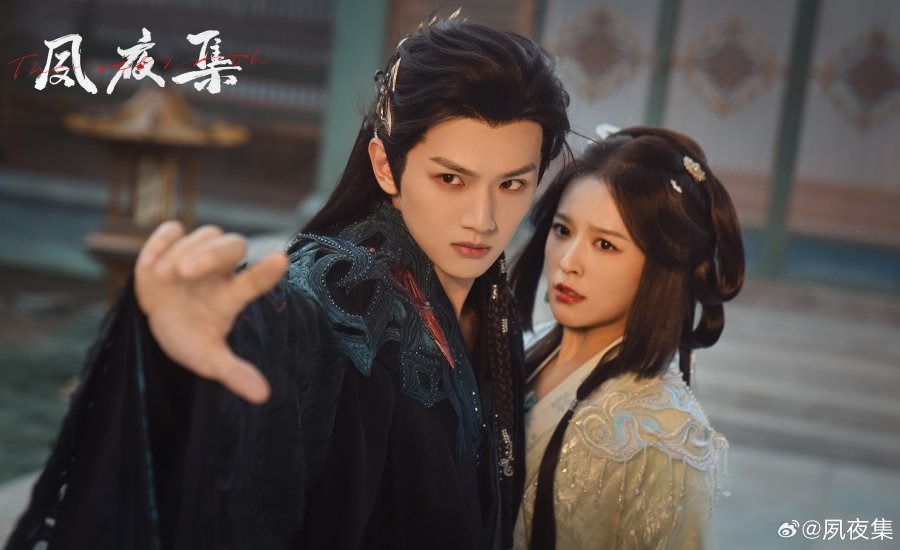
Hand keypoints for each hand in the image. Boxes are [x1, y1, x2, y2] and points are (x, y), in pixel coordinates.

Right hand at [134, 221, 288, 403]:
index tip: (281, 260)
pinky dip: (163, 241)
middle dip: (209, 255)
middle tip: (184, 273)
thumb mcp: (208, 359)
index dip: (267, 272)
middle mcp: (221, 270)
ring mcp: (197, 252)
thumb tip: (263, 396)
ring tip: (164, 277)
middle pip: (232, 245)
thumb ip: (233, 372)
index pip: (257, 280)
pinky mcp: (172, 242)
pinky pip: (172, 229)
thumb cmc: (188, 336)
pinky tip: (153, 261)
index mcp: (232, 295)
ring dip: (182, 253)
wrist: (153, 320)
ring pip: (204, 236)